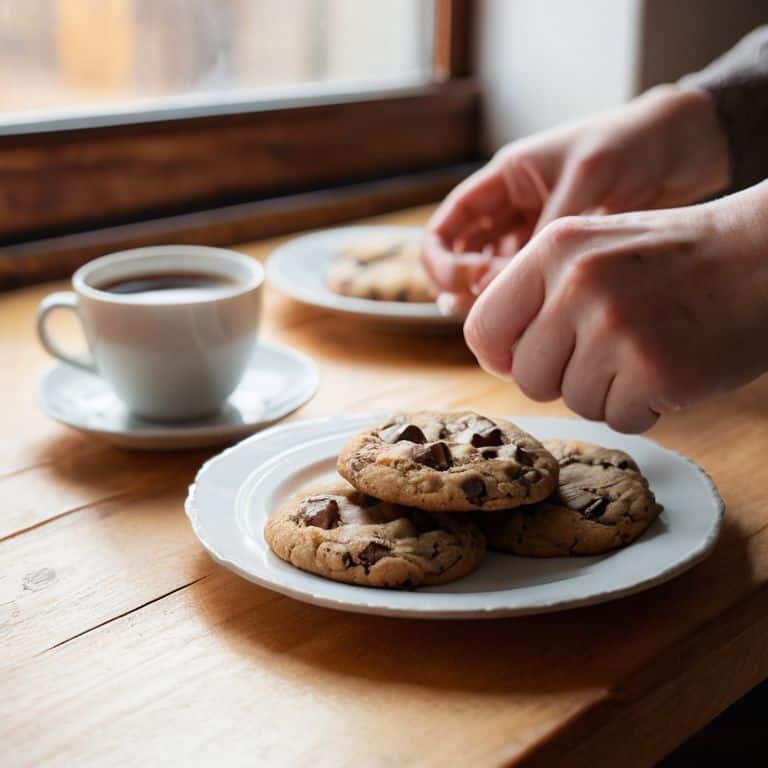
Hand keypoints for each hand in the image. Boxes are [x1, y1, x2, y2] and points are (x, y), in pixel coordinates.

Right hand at [423, 85, 729, 308]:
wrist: (687, 146)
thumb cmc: (635, 143)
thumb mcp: (588, 177)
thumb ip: (548, 227)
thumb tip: (508, 283)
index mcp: (505, 179)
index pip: (445, 227)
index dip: (443, 261)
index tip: (472, 282)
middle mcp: (511, 209)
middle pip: (460, 258)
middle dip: (462, 287)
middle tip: (489, 311)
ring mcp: (534, 234)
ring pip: (490, 276)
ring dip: (491, 301)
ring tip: (512, 322)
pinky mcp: (560, 256)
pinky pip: (526, 284)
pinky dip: (522, 302)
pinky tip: (534, 321)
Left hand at [462, 183, 767, 431]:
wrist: (766, 256)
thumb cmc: (675, 260)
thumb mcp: (594, 248)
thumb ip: (538, 294)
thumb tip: (494, 357)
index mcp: (553, 249)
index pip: (483, 327)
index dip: (501, 356)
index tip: (524, 359)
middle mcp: (577, 285)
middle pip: (526, 377)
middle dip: (560, 378)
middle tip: (606, 352)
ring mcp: (615, 329)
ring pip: (572, 402)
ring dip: (606, 392)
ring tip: (644, 351)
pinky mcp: (654, 371)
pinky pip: (618, 418)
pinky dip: (643, 408)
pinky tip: (668, 370)